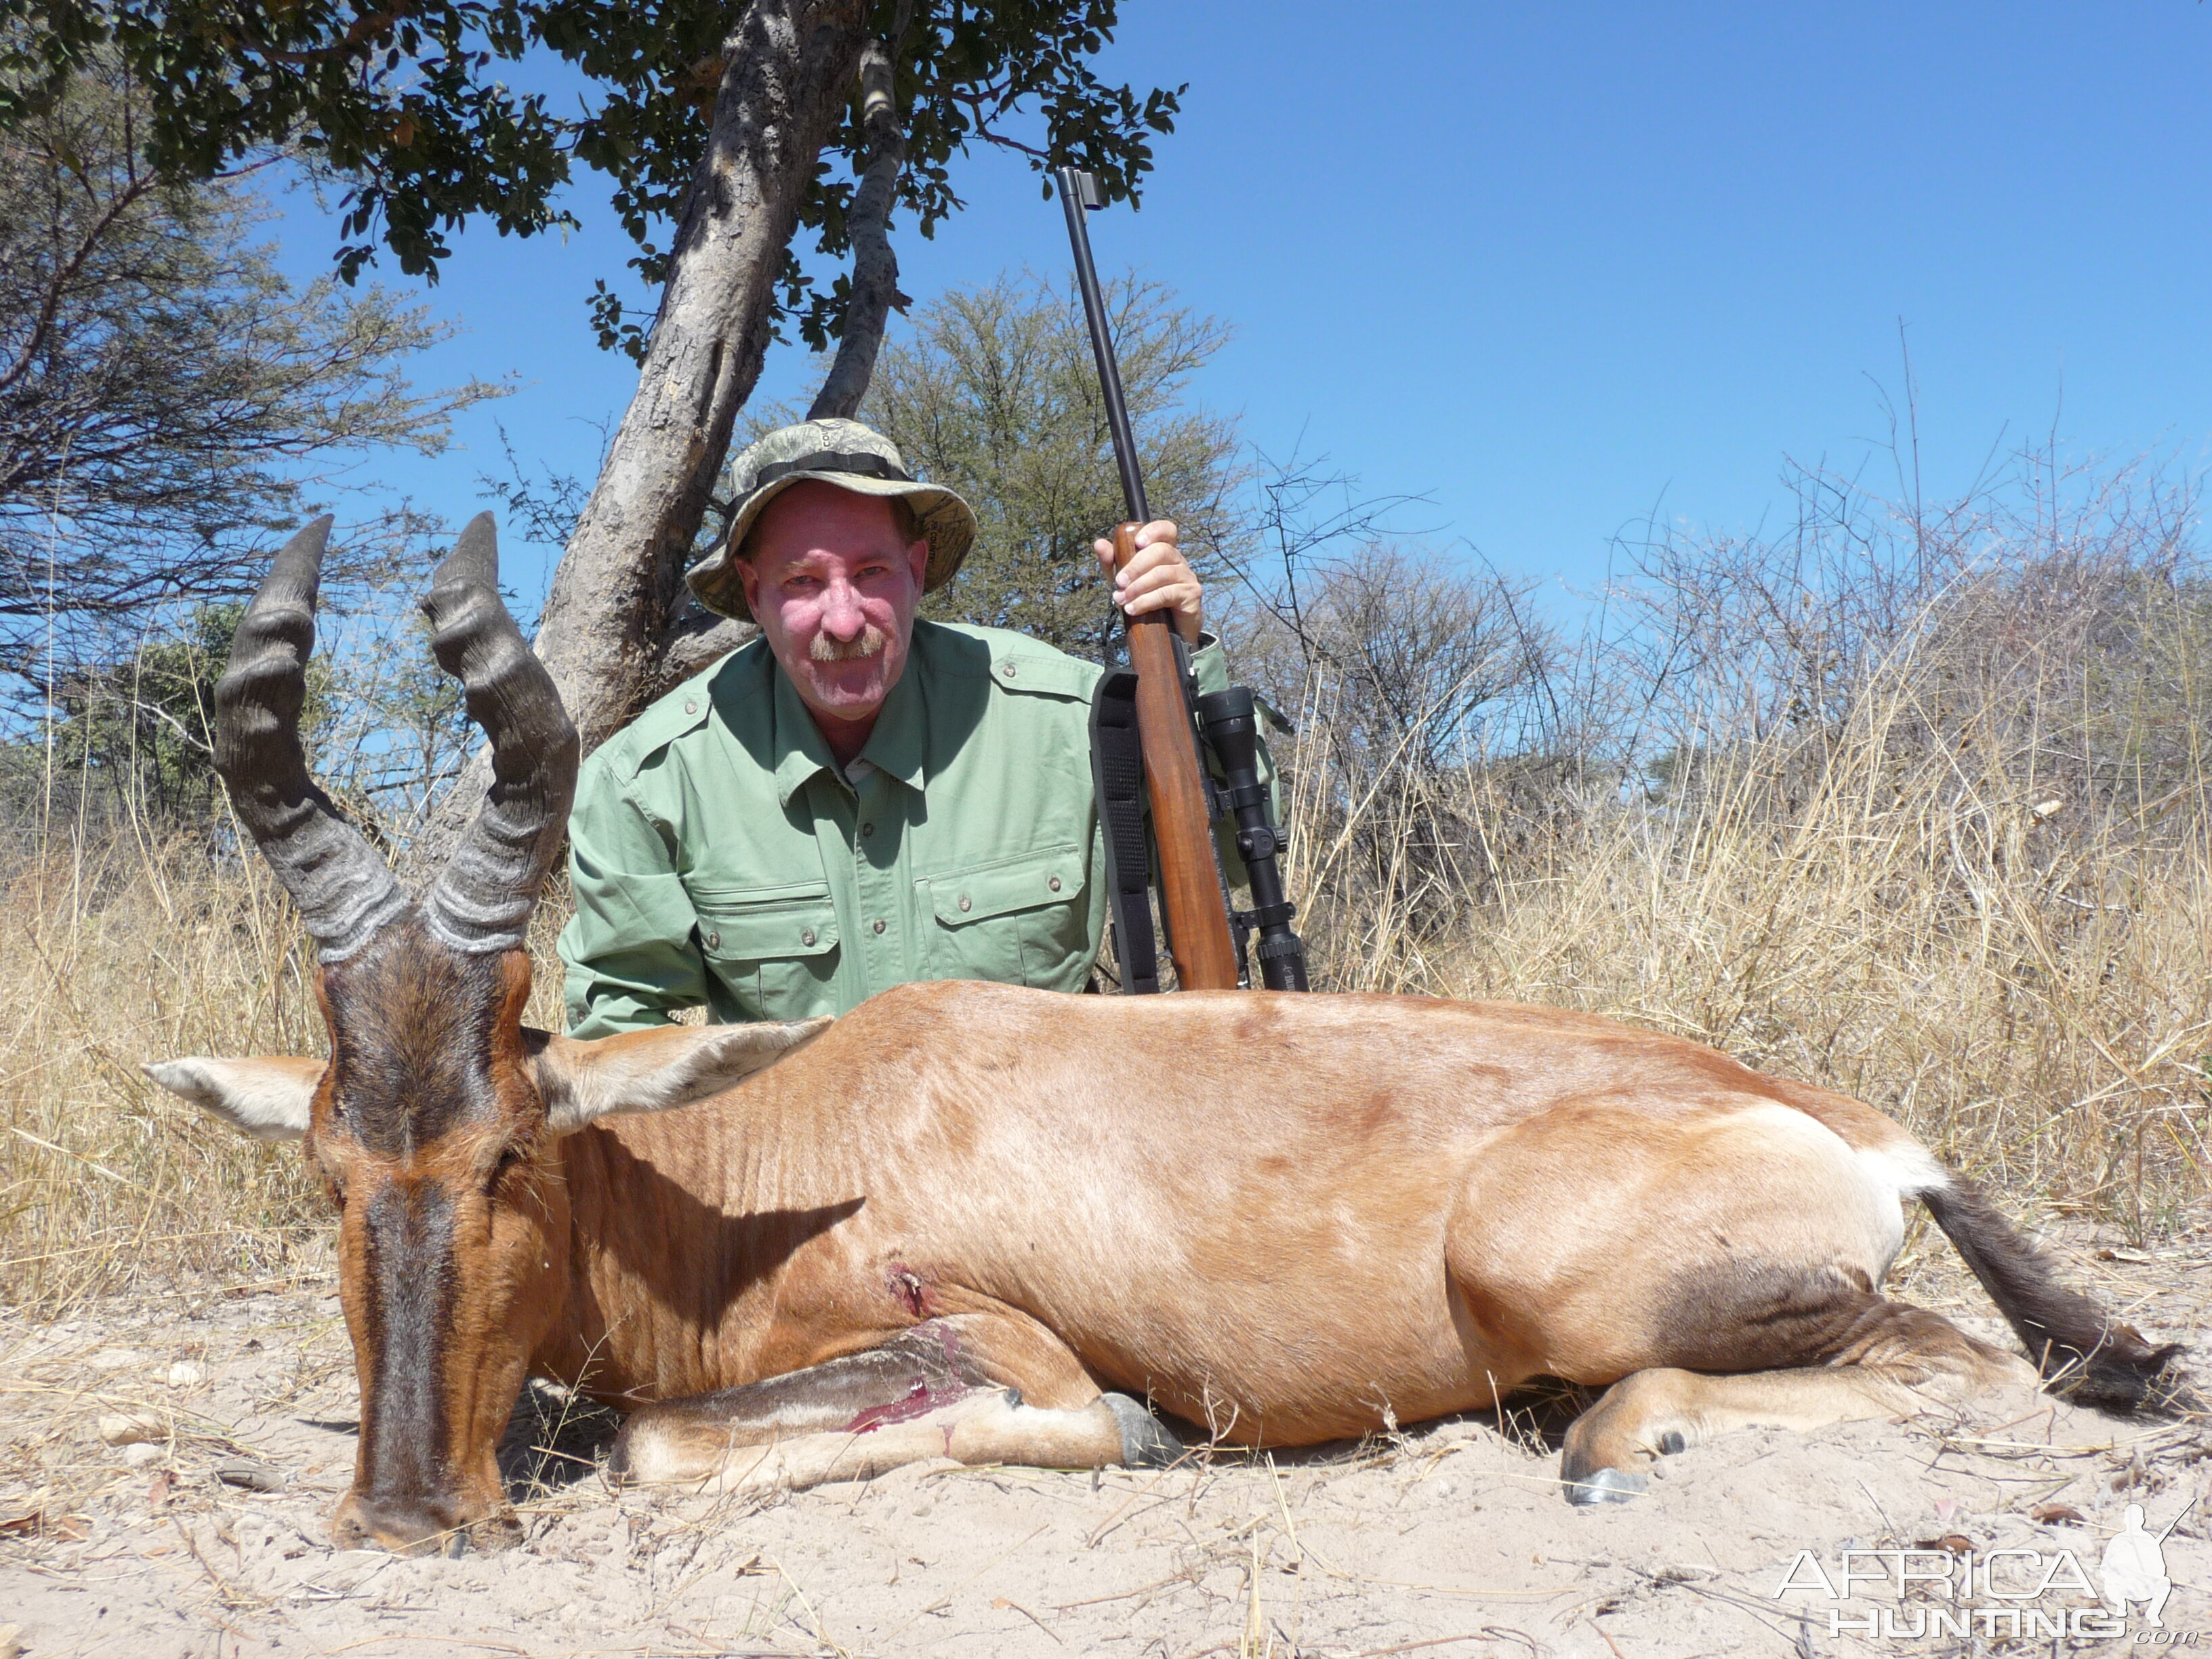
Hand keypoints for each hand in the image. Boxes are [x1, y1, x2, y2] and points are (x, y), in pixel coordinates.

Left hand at [1093, 519, 1202, 644]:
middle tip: (1119, 582)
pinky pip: (1168, 593)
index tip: (1138, 542)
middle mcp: (1179, 561)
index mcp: (1165, 551)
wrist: (1169, 632)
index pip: (1167, 530)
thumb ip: (1112, 562)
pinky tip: (1133, 608)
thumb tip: (1099, 544)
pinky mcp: (1192, 595)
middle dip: (1136, 567)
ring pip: (1163, 573)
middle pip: (1161, 551)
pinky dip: (1147, 601)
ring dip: (1138, 586)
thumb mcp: (1124, 580)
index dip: (1154, 531)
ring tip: (1122, 599)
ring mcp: (1187, 577)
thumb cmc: (1146, 600)